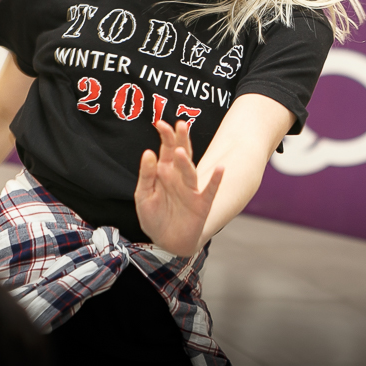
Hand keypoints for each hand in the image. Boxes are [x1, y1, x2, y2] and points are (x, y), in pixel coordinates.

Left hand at [135, 120, 223, 256]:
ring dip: (185, 163)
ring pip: (190, 172)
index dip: (165, 136)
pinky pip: (210, 190)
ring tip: (179, 152)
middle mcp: (179, 177)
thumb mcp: (144, 196)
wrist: (167, 242)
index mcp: (165, 172)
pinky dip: (215, 180)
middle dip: (180, 140)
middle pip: (181, 155)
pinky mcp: (201, 204)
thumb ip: (147, 175)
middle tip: (180, 124)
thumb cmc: (154, 217)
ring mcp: (191, 190)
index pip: (166, 150)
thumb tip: (148, 152)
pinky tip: (221, 169)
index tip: (160, 123)